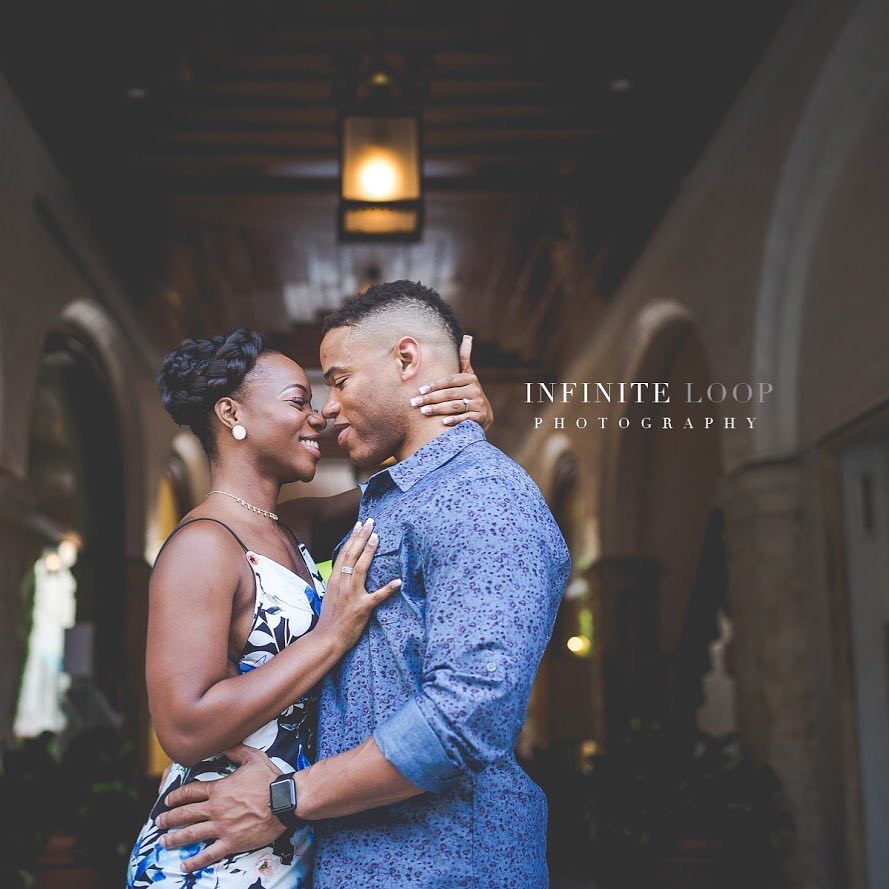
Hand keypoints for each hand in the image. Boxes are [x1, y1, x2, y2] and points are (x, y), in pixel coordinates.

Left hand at [156, 744, 283, 872]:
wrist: (284, 801)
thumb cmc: (270, 779)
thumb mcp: (253, 758)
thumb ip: (235, 751)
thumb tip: (223, 744)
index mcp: (219, 789)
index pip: (191, 792)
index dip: (176, 796)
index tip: (167, 800)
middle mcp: (216, 809)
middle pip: (186, 814)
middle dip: (169, 818)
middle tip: (159, 822)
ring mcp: (222, 827)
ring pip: (192, 834)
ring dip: (175, 838)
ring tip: (164, 841)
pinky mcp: (231, 843)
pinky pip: (208, 855)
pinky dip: (195, 861)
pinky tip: (184, 865)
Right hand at [315, 517, 401, 650]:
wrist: (326, 639)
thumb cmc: (330, 618)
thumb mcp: (331, 594)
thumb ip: (339, 581)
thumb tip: (348, 568)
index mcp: (335, 580)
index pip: (344, 554)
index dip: (352, 538)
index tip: (359, 524)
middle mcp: (342, 584)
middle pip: (352, 556)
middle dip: (361, 537)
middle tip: (371, 522)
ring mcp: (351, 595)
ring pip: (361, 569)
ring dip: (369, 552)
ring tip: (377, 538)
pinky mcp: (362, 608)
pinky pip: (377, 597)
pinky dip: (388, 589)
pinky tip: (398, 581)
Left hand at [410, 334, 493, 429]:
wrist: (484, 415)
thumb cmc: (468, 392)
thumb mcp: (467, 375)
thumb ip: (464, 358)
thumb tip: (468, 337)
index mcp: (470, 378)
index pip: (449, 380)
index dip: (434, 385)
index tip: (419, 390)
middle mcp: (476, 390)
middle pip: (449, 394)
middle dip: (430, 398)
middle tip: (415, 402)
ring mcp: (479, 404)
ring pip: (455, 406)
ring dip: (438, 409)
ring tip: (423, 411)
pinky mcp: (481, 416)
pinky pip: (465, 418)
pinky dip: (454, 420)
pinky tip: (443, 423)